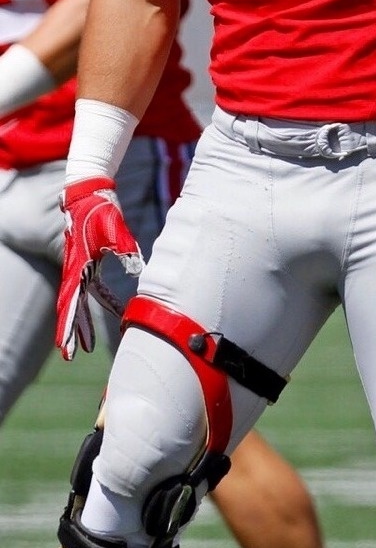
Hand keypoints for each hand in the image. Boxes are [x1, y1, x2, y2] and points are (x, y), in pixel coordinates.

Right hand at [57, 176, 142, 359]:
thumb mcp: (115, 229)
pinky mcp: (90, 262)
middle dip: (70, 331)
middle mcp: (75, 270)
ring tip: (88, 346)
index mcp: (77, 265)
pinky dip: (105, 301)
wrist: (90, 192)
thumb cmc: (100, 210)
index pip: (70, 302)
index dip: (67, 326)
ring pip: (81, 301)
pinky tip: (117, 312)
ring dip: (84, 321)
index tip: (65, 347)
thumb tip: (137, 268)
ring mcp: (81, 267)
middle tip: (71, 355)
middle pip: (71, 307)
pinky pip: (96, 288)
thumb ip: (126, 249)